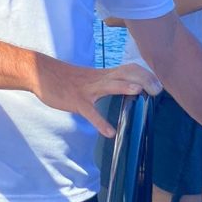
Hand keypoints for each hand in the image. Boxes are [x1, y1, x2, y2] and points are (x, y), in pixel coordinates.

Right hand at [32, 57, 161, 137]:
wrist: (43, 73)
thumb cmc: (68, 78)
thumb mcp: (91, 78)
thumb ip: (107, 83)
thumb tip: (123, 89)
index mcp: (104, 74)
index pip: (129, 68)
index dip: (145, 74)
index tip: (158, 83)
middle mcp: (99, 78)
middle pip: (125, 73)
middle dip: (142, 79)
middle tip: (157, 90)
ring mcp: (88, 90)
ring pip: (109, 85)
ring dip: (124, 88)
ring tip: (139, 93)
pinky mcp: (76, 101)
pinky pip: (90, 112)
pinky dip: (100, 122)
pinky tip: (109, 132)